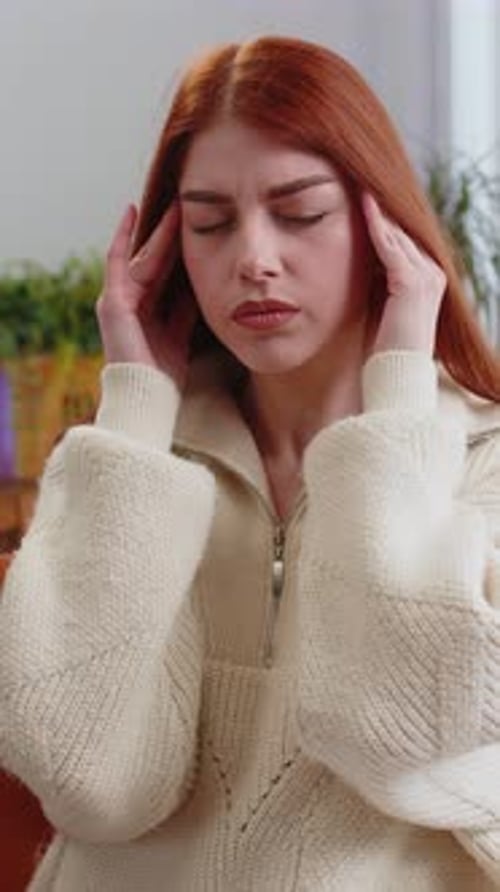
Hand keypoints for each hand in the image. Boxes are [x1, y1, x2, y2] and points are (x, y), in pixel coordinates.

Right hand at [96, 203, 196, 389]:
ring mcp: (118, 301)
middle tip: (189, 206)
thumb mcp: (182, 335)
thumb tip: (202, 284)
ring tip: (176, 205)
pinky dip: (124, 237)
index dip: (180, 251)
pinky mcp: (112, 302)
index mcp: (149, 313)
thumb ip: (186, 310)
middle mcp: (132, 304)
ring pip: (144, 258)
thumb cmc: (165, 376)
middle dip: (172, 235)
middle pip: (156, 261)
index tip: (198, 228)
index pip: (166, 274)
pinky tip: (131, 212)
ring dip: (159, 232)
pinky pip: (118, 262)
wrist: (148, 397)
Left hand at [362, 192, 445, 355]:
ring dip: (377, 207)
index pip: (402, 238)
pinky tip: (362, 203)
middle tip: (356, 176)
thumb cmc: (383, 350)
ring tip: (357, 180)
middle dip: (378, 205)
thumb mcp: (380, 308)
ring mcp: (426, 277)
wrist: (395, 378)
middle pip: (401, 229)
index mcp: (427, 279)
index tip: (359, 192)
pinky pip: (390, 246)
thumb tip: (356, 264)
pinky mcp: (411, 283)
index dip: (381, 217)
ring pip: (397, 231)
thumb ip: (375, 284)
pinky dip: (376, 224)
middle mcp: (433, 273)